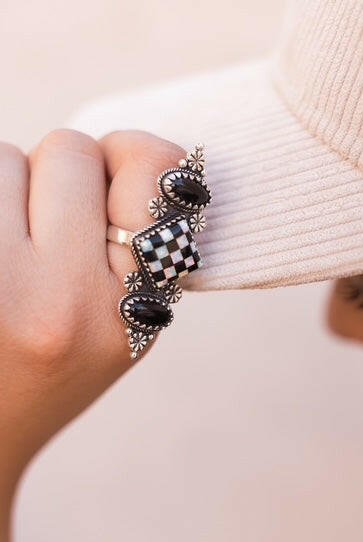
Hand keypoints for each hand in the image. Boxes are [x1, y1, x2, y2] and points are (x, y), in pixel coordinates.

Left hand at [0, 129, 184, 541]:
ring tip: (9, 252)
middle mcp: (55, 300)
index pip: (146, 169)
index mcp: (124, 316)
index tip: (116, 194)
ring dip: (8, 188)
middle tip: (49, 230)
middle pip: (68, 148)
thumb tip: (133, 148)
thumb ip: (145, 247)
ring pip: (3, 156)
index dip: (132, 164)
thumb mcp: (130, 328)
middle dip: (61, 177)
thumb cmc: (58, 372)